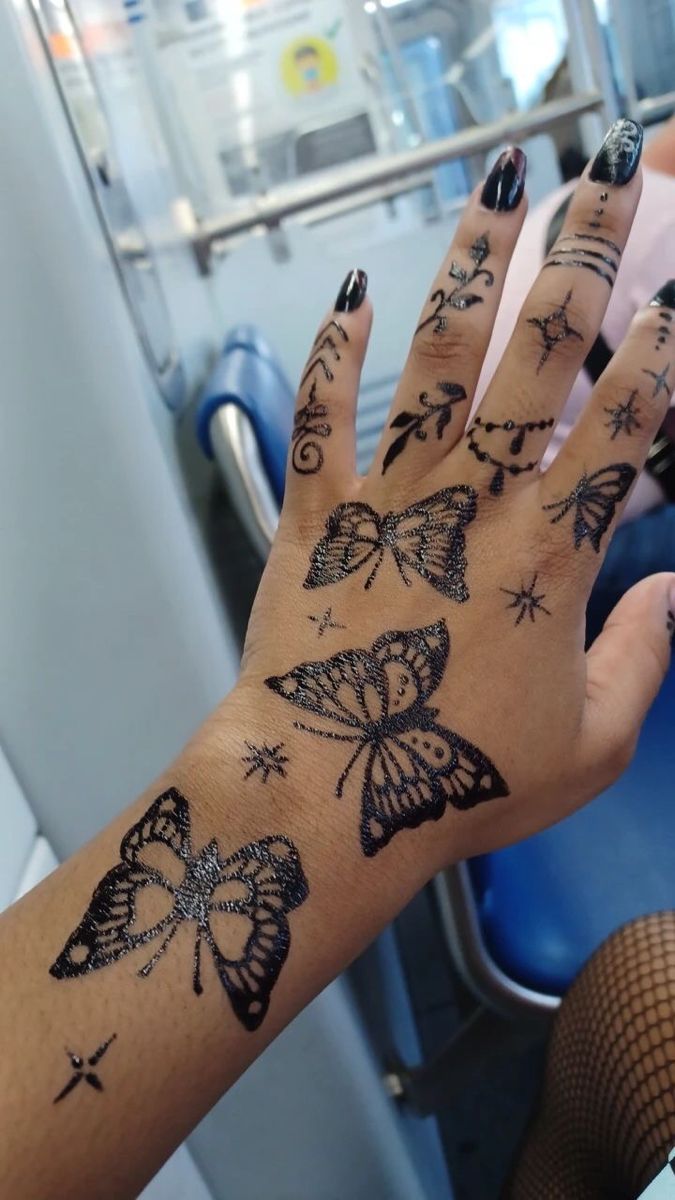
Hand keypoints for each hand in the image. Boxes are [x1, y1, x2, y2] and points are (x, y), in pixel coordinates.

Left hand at [237, 124, 674, 870]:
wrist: (324, 799)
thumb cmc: (462, 782)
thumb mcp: (589, 745)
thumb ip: (644, 658)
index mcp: (552, 555)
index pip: (624, 424)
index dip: (663, 348)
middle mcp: (474, 502)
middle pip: (540, 356)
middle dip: (583, 255)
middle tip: (606, 176)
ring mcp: (387, 499)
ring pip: (437, 359)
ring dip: (472, 262)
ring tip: (499, 182)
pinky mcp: (313, 514)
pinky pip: (321, 418)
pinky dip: (331, 352)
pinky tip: (347, 289)